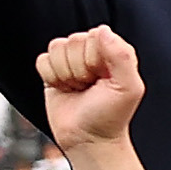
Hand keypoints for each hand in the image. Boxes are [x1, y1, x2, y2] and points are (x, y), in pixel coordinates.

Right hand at [33, 28, 143, 151]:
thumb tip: (102, 30)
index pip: (95, 35)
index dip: (96, 59)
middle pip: (73, 40)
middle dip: (80, 68)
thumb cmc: (111, 115)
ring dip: (65, 73)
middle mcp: (93, 52)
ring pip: (56, 47)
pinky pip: (42, 60)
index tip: (103, 78)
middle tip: (90, 87)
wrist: (88, 139)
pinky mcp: (53, 71)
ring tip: (78, 88)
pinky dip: (51, 77)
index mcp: (114, 51)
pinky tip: (64, 89)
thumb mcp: (128, 87)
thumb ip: (122, 56)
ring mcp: (72, 60)